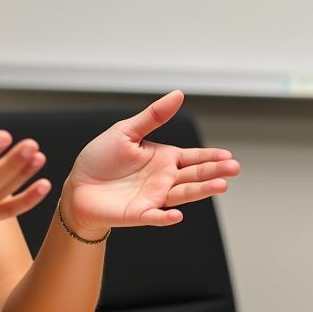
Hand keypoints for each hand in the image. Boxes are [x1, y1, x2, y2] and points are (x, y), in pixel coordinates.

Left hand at [62, 90, 239, 235]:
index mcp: (164, 159)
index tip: (229, 156)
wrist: (78, 185)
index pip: (194, 157)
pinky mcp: (138, 213)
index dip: (211, 157)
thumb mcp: (126, 131)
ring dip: (200, 192)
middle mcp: (164, 179)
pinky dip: (165, 218)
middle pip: (194, 176)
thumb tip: (178, 94)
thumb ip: (153, 116)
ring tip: (220, 186)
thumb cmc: (101, 158)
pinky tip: (176, 215)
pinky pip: (154, 216)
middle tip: (234, 169)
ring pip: (182, 195)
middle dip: (215, 172)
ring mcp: (153, 198)